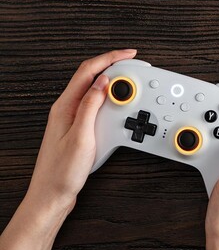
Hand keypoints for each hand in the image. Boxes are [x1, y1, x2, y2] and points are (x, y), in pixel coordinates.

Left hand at [0, 49, 136, 249]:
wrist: (52, 195)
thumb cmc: (62, 171)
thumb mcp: (81, 136)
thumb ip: (91, 106)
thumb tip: (103, 82)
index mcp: (65, 105)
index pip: (88, 70)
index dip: (110, 57)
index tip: (129, 54)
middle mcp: (67, 108)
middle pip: (92, 76)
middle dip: (114, 66)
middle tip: (135, 66)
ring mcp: (72, 117)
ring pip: (96, 91)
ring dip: (114, 84)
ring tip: (131, 85)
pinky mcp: (79, 127)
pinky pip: (97, 105)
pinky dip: (111, 100)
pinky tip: (120, 106)